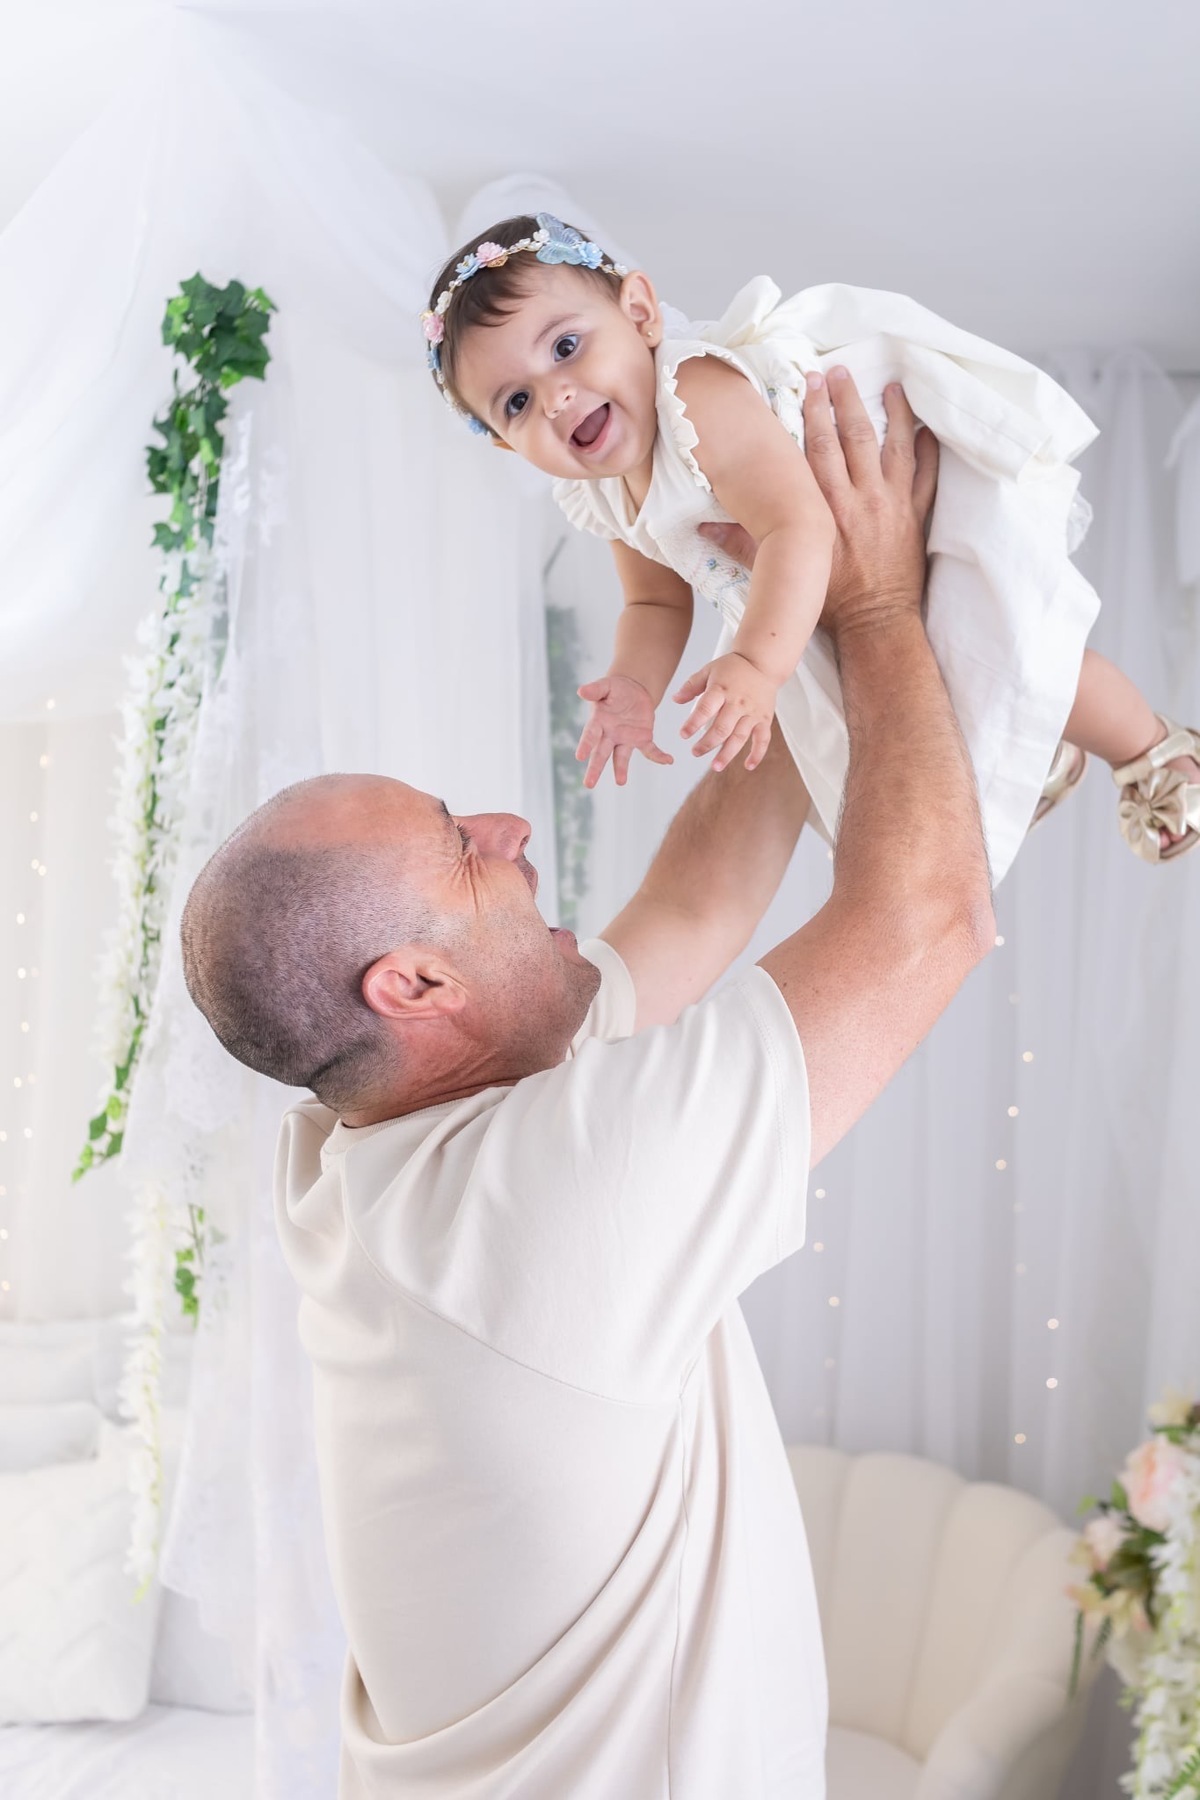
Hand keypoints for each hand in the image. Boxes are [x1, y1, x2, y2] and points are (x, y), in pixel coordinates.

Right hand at [576, 673, 674, 788]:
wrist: (632, 690)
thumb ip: (595, 690)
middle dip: (595, 768)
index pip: (590, 735)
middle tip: (589, 784)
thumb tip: (581, 691)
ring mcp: (625, 739)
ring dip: (620, 769)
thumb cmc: (614, 689)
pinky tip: (668, 760)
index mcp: (598, 722)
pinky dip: (658, 756)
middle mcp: (610, 735)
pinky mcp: (642, 739)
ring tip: (620, 781)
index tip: (580, 756)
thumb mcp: (605, 686)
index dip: (585, 745)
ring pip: (621, 757)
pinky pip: (650, 750)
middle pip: (601, 753)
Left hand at [673, 651, 776, 770]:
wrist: (762, 663)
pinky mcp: (764, 719)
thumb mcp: (709, 670)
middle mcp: (738, 702)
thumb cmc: (732, 668)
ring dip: (727, 754)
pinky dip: (757, 754)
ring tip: (715, 766)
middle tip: (695, 752)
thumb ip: (691, 685)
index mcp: (721, 689)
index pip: (705, 708)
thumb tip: (674, 700)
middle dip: (707, 743)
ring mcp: (752, 712)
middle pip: (722, 728)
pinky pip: (763, 739)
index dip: (693, 723)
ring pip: (740, 737)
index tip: (683, 735)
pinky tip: (748, 766)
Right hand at [697, 373, 938, 639]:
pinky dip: (928, 452)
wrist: (874, 625)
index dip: (812, 411)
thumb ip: (743, 546)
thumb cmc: (830, 603)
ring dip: (892, 414)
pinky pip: (926, 477)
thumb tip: (703, 528)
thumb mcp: (782, 571)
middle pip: (853, 436)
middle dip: (844, 400)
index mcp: (825, 508)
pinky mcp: (914, 518)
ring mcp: (892, 505)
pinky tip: (926, 429)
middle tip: (839, 370)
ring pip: (893, 447)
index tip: (809, 382)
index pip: (817, 447)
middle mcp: (860, 498)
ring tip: (891, 387)